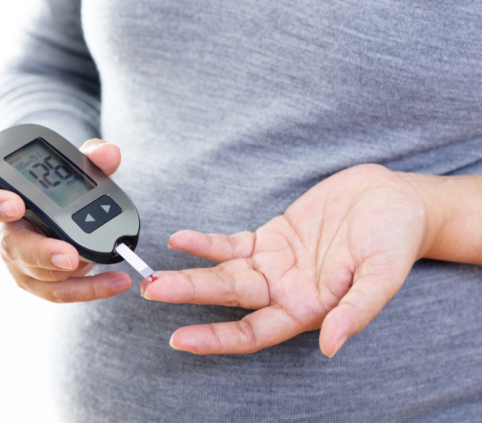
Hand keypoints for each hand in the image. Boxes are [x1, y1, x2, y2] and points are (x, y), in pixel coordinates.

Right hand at [0, 138, 131, 301]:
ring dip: (71, 274)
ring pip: (37, 274)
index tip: (15, 204)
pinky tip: (115, 282)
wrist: (63, 213)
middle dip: (42, 252)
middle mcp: (4, 232)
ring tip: (104, 269)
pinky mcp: (39, 281)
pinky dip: (90, 289)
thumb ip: (90, 156)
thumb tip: (109, 153)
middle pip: (12, 246)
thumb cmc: (59, 187)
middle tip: (70, 256)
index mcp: (0, 195)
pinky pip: (60, 291)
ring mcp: (19, 260)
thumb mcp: (73, 166)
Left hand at [142, 164, 438, 355]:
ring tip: (154, 273)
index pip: (253, 333)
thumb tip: (333, 345)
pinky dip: (207, 243)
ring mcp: (274, 263)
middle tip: (152, 292)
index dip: (217, 339)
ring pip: (224, 272)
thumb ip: (358, 310)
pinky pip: (232, 244)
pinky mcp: (271, 237)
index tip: (181, 339)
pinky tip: (182, 239)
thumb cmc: (395, 239)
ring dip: (190, 272)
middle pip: (229, 299)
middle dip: (190, 296)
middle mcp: (284, 291)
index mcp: (307, 309)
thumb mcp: (384, 275)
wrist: (394, 200)